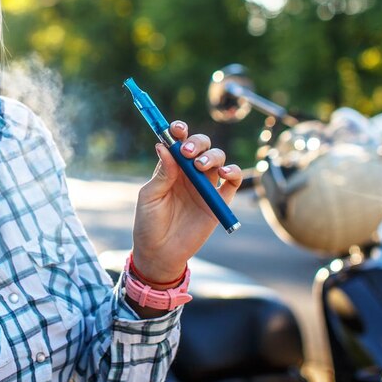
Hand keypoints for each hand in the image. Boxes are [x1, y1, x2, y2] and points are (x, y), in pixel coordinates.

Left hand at [131, 121, 241, 284]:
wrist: (160, 253)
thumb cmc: (149, 224)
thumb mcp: (150, 196)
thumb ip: (161, 173)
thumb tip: (163, 145)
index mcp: (171, 168)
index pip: (178, 142)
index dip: (179, 131)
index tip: (176, 128)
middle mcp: (189, 173)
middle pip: (201, 146)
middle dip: (196, 143)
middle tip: (186, 153)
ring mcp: (205, 186)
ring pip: (218, 159)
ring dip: (212, 156)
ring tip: (199, 166)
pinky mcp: (219, 202)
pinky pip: (233, 182)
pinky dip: (233, 172)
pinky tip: (224, 174)